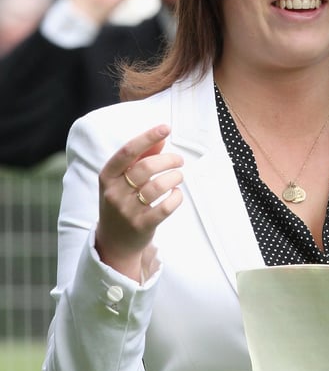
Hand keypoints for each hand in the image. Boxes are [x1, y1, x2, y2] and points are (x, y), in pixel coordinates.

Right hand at [95, 125, 183, 281]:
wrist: (113, 242)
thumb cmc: (121, 202)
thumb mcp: (122, 179)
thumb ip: (141, 157)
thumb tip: (161, 138)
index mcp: (107, 176)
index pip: (128, 151)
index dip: (148, 137)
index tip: (166, 128)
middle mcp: (114, 193)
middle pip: (147, 167)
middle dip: (169, 160)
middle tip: (179, 160)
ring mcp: (127, 211)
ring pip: (158, 186)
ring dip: (175, 177)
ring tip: (178, 176)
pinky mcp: (142, 226)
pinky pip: (166, 207)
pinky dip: (176, 197)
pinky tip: (176, 193)